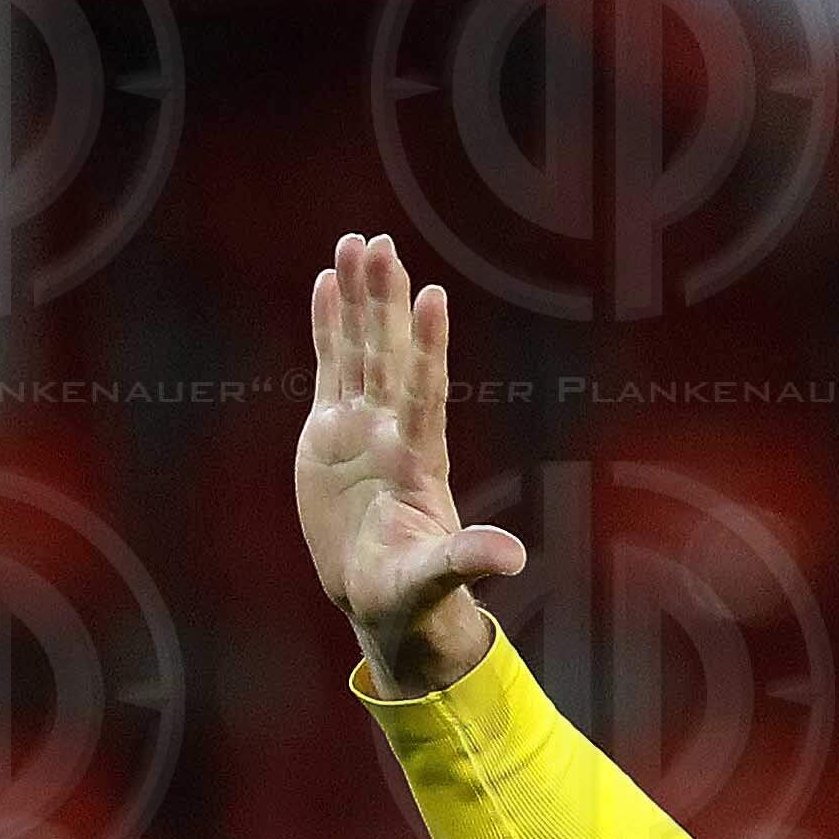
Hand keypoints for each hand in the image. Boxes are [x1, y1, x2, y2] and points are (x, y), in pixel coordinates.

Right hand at [297, 233, 529, 694]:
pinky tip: (326, 282)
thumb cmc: (411, 593)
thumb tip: (512, 559)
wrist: (380, 595)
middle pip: (389, 355)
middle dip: (384, 301)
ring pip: (360, 350)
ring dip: (358, 298)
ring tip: (354, 243)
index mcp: (417, 460)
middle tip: (381, 244)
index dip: (427, 346)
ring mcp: (361, 427)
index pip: (424, 391)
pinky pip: (331, 368)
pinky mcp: (330, 432)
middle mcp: (391, 431)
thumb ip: (467, 558)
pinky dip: (328, 326)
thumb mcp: (436, 578)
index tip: (431, 296)